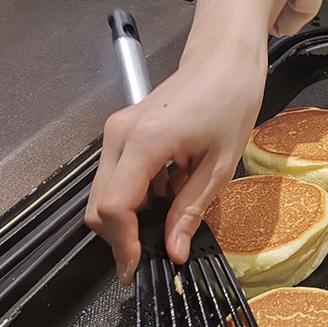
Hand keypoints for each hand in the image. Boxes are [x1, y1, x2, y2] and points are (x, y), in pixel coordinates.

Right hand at [84, 0, 296, 283]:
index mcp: (144, 142)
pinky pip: (113, 177)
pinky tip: (165, 195)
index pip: (114, 207)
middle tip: (150, 258)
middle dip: (120, 238)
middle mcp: (119, 135)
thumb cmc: (230, 101)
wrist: (223, 58)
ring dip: (127, 218)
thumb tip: (173, 252)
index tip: (140, 268)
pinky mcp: (121, 131)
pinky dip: (132, 197)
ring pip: (101, 193)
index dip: (123, 244)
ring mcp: (116, 131)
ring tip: (167, 222)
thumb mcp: (220, 165)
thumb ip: (191, 210)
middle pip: (97, 205)